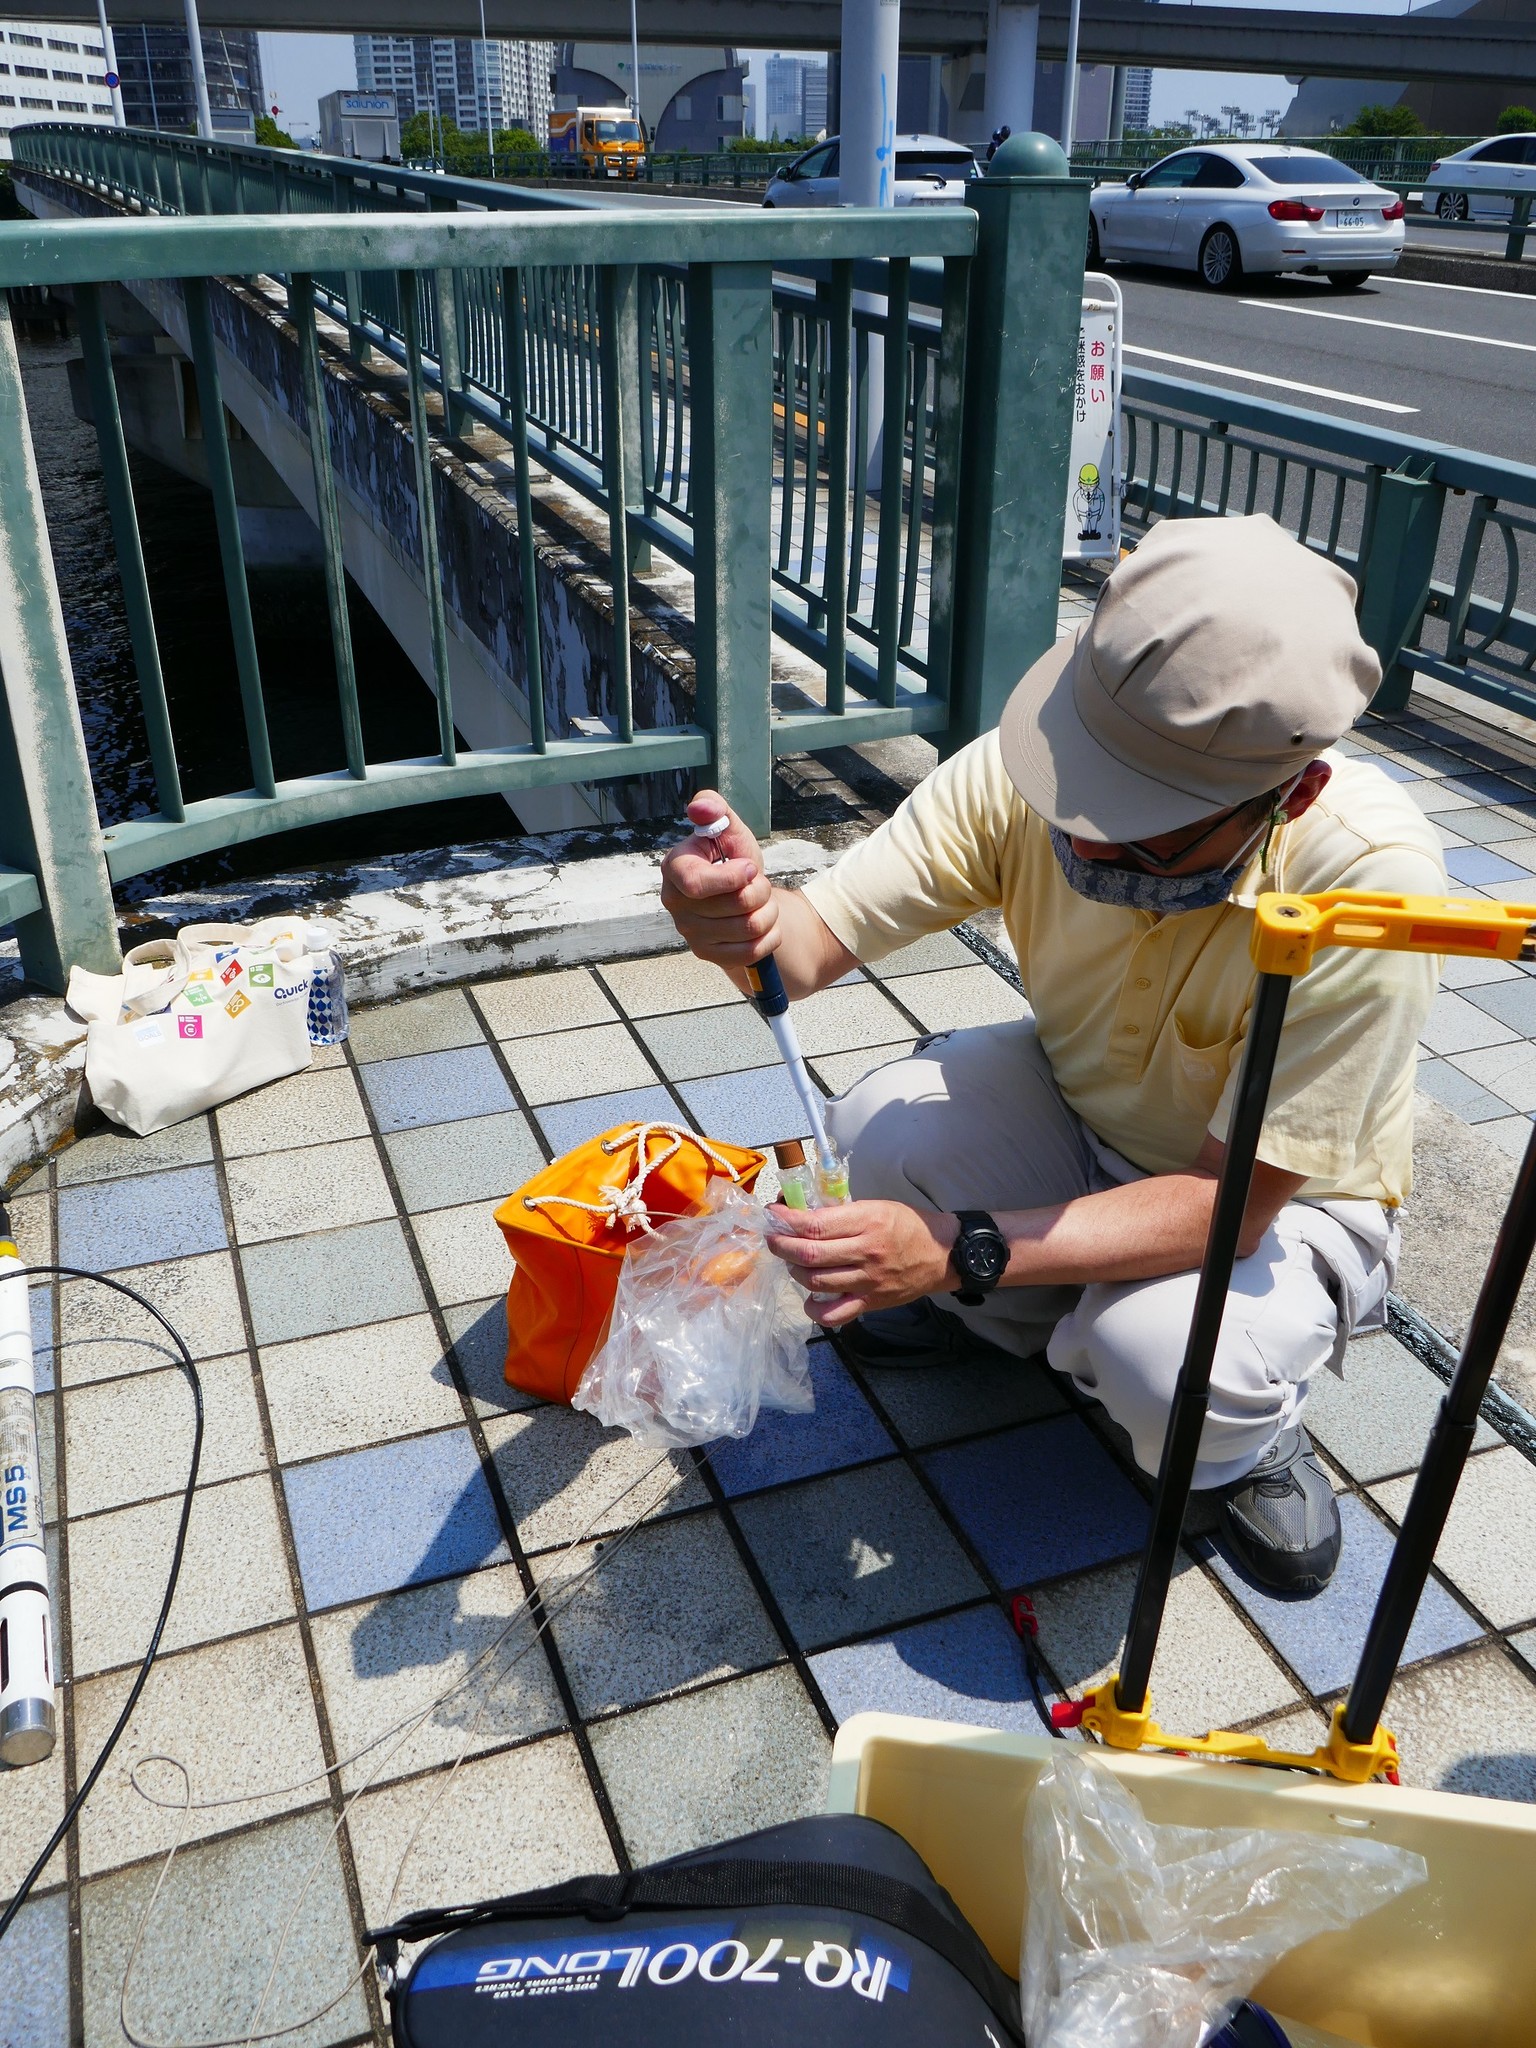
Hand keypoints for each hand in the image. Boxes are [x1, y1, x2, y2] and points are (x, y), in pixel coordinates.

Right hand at [659, 790, 778, 970]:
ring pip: (749, 927)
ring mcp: (688, 932)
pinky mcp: (706, 954)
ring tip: (762, 902)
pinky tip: (763, 924)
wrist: (738, 896)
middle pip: (737, 904)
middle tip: (757, 883)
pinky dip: (770, 935)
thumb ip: (715, 810)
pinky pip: (752, 951)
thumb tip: (700, 807)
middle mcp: (674, 902)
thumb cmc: (731, 859)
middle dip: (761, 890)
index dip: (731, 878)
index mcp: (675, 868)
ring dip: (769, 912)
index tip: (750, 869)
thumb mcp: (729, 830)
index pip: (696, 883)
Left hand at [765, 1200, 959, 1327]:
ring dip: (794, 1271)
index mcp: (867, 1222)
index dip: (786, 1220)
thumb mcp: (876, 1207)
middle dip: (781, 1246)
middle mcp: (866, 1252)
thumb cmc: (907, 1225)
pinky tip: (810, 1297)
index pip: (815, 1225)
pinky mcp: (871, 1303)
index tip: (773, 1214)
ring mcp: (868, 1281)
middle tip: (773, 1239)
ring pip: (816, 1282)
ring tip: (792, 1261)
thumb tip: (802, 1215)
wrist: (942, 1255)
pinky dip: (814, 1309)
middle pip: (809, 1254)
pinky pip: (834, 1315)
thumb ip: (841, 1214)